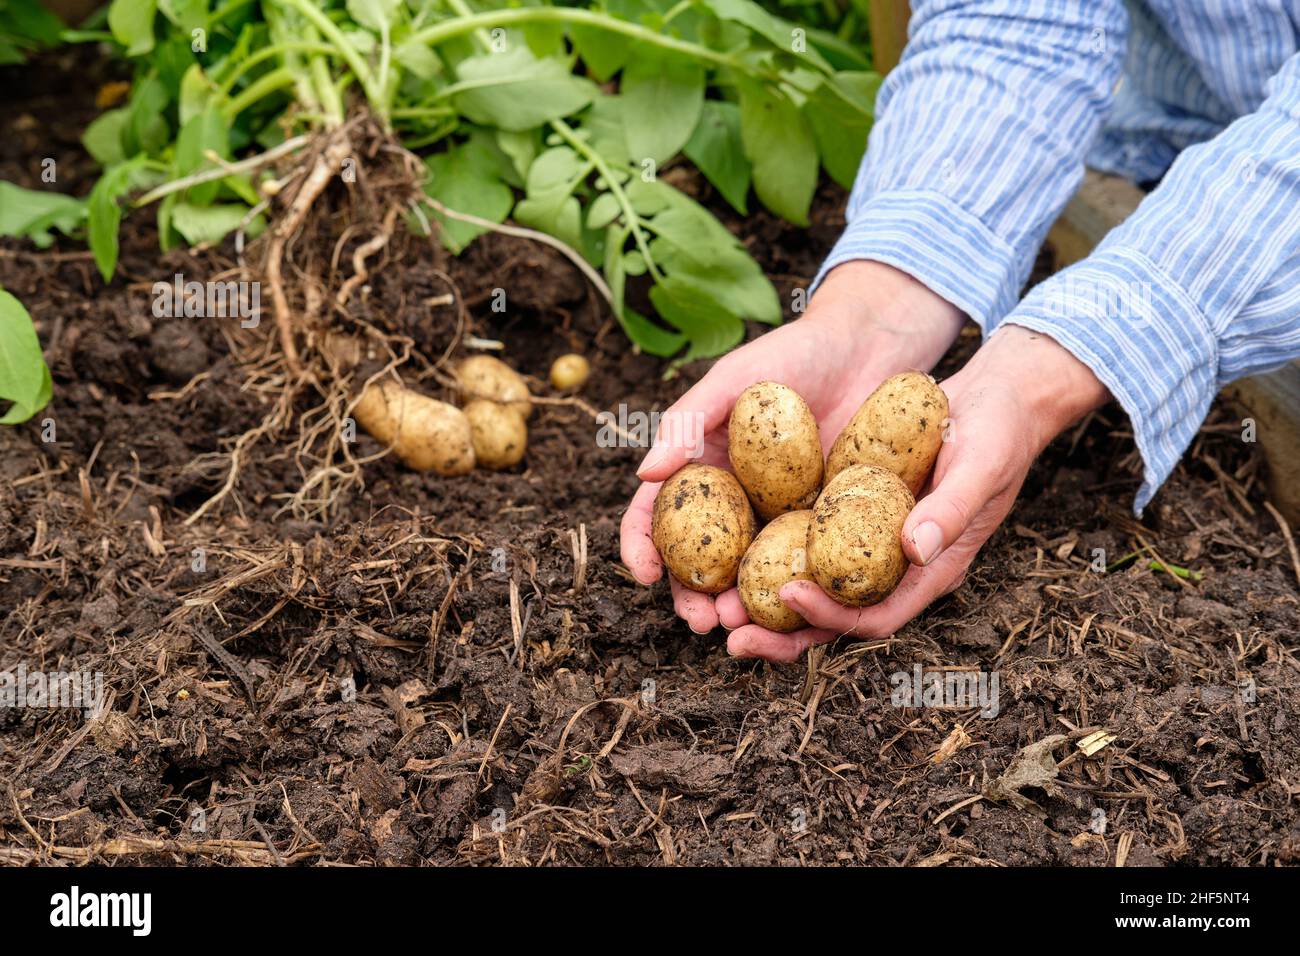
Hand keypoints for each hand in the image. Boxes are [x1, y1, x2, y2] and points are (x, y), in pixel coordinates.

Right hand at [619, 261, 964, 645]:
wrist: (869, 348)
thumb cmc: (793, 354)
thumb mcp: (734, 379)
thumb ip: (688, 420)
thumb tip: (644, 472)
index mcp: (700, 468)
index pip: (654, 515)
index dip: (641, 547)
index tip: (645, 573)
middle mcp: (733, 501)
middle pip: (699, 560)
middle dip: (691, 597)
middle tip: (700, 620)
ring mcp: (777, 516)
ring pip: (749, 574)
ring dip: (739, 607)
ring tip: (740, 625)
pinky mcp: (824, 524)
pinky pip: (804, 563)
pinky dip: (794, 592)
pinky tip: (795, 610)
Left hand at [758, 323, 1111, 659]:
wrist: (997, 396)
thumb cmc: (1000, 431)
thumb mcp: (980, 465)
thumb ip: (950, 509)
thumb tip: (912, 551)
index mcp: (930, 570)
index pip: (874, 615)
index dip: (830, 617)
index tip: (788, 593)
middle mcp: (896, 565)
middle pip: (834, 617)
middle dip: (781, 632)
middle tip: (727, 634)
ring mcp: (872, 541)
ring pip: (814, 585)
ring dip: (766, 601)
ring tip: (716, 605)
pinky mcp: (853, 512)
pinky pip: (809, 540)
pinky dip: (774, 549)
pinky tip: (733, 544)